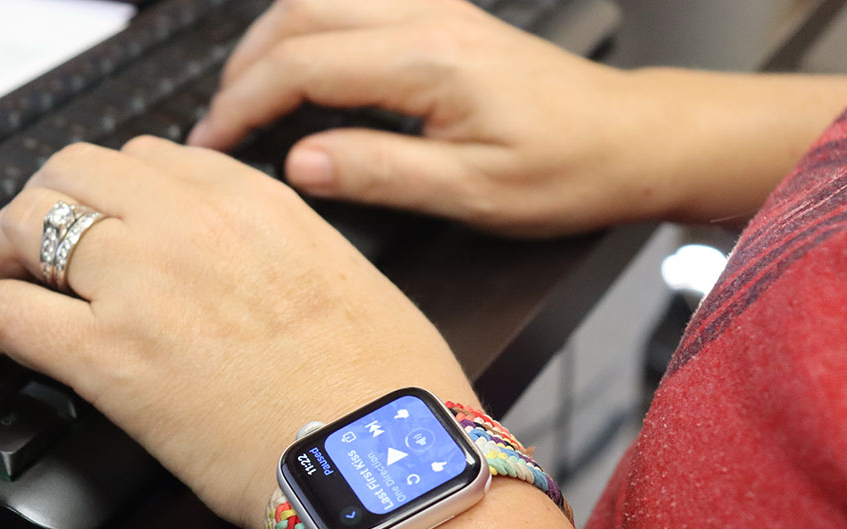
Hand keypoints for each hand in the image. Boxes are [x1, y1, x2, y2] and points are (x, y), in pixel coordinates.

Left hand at [0, 137, 478, 528]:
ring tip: (5, 279)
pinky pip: (4, 311)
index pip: (147, 157)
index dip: (113, 188)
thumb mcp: (340, 277)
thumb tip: (242, 264)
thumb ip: (281, 247)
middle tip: (46, 244)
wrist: (381, 453)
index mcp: (251, 200)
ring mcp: (141, 283)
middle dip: (51, 201)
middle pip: (75, 170)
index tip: (107, 216)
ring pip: (27, 222)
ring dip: (5, 247)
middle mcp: (188, 223)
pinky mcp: (108, 357)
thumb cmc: (383, 381)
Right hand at [187, 0, 666, 235]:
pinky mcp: (444, 18)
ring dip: (273, 41)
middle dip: (245, 68)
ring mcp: (436, 9)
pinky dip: (310, 31)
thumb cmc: (567, 169)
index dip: (244, 104)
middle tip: (220, 124)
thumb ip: (378, 173)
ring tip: (249, 96)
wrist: (631, 139)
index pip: (303, 65)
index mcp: (429, 61)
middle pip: (299, 14)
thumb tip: (299, 163)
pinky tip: (302, 69)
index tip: (215, 144)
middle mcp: (427, 18)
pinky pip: (354, 5)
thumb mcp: (471, 192)